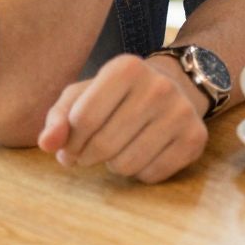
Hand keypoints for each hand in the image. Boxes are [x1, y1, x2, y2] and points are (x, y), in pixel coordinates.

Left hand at [35, 53, 209, 183]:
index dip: (70, 140)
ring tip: (119, 148)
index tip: (73, 141)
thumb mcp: (82, 96)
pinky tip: (144, 152)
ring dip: (114, 165)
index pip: (81, 120)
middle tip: (91, 151)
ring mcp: (182, 112)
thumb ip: (58, 118)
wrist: (173, 88)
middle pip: (103, 145)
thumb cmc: (115, 96)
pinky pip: (152, 175)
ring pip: (127, 165)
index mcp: (126, 68)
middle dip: (89, 156)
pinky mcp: (196, 138)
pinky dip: (141, 172)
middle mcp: (159, 86)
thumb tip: (47, 144)